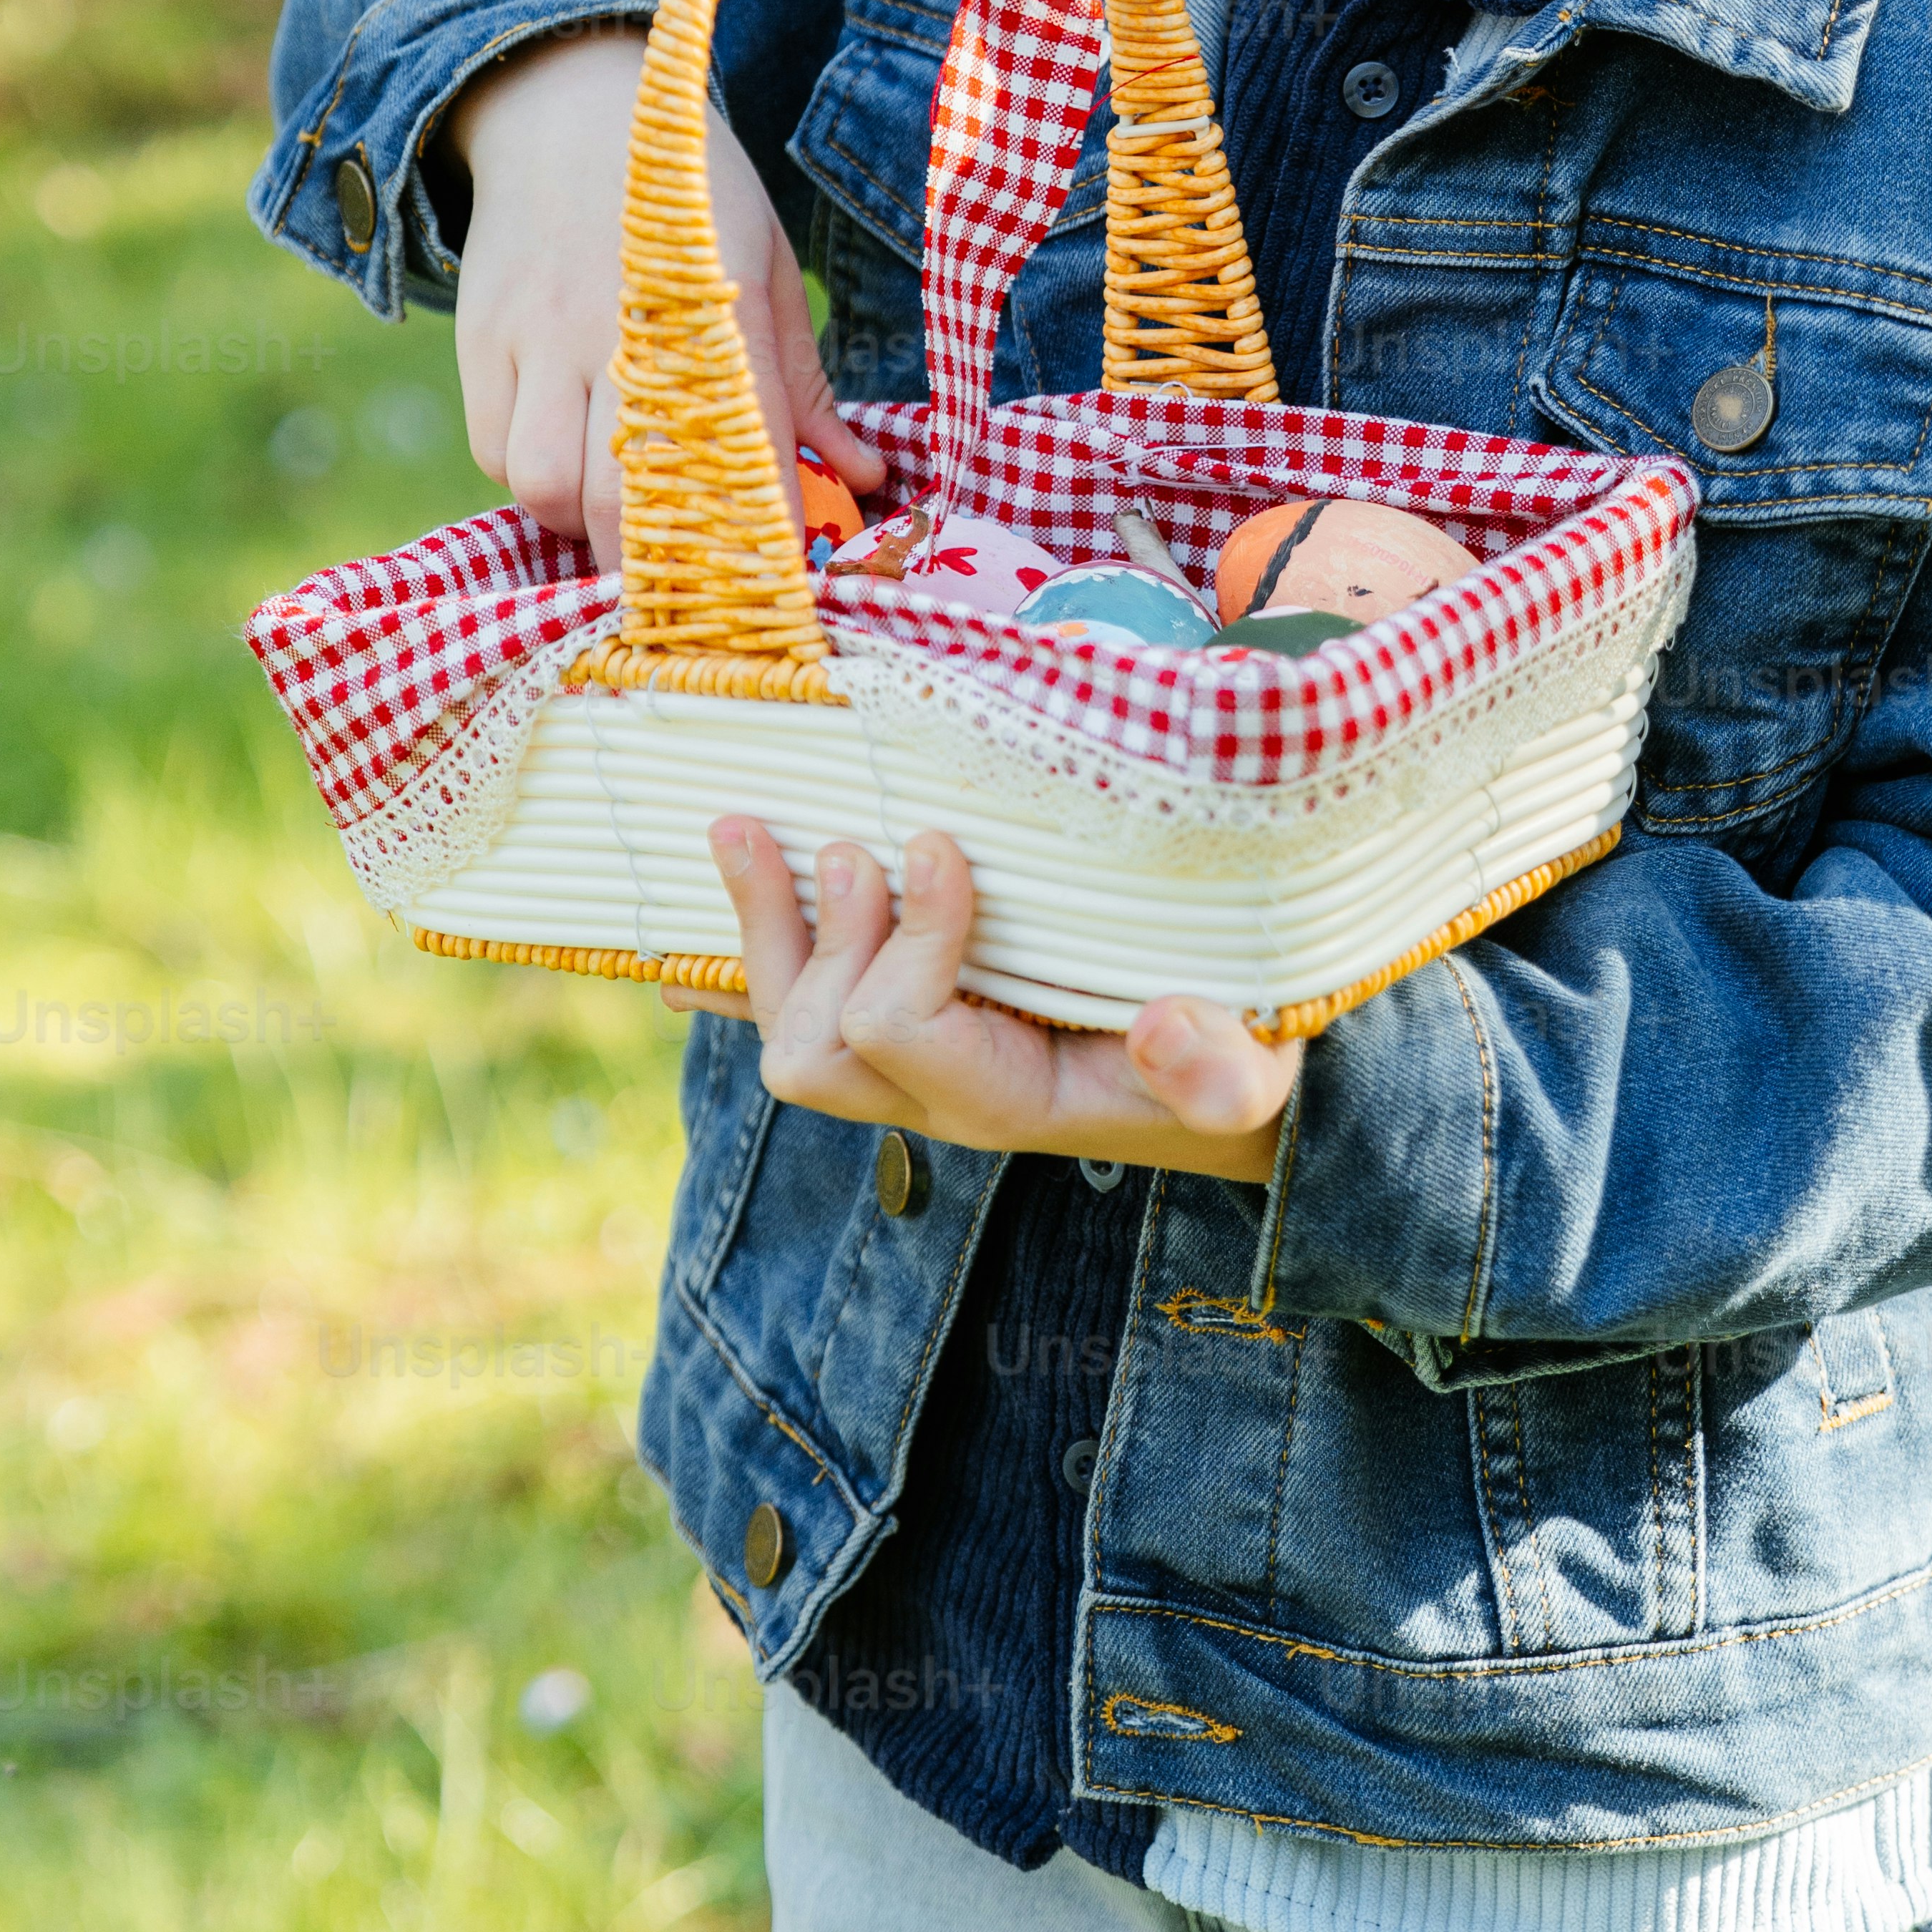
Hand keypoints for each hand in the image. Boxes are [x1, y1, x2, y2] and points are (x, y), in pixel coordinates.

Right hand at [448, 28, 885, 560]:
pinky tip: (565, 463)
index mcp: (713, 304)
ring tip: (615, 517)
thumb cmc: (689, 199)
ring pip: (542, 483)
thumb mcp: (767, 266)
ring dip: (580, 525)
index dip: (758, 527)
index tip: (776, 579)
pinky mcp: (481, 337)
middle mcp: (618, 326)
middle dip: (656, 560)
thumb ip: (805, 384)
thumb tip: (859, 478)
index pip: (739, 446)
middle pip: (621, 489)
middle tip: (686, 584)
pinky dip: (529, 483)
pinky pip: (495, 450)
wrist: (568, 104)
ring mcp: (537, 334)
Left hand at [668, 819, 1298, 1184]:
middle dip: (818, 944)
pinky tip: (680, 960)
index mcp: (1005, 1101)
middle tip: (850, 848)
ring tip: (740, 830)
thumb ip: (1220, 1070)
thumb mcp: (1251, 1070)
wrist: (1219, 1083)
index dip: (907, 940)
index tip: (942, 848)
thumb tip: (1160, 1029)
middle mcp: (936, 1092)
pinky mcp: (902, 1027)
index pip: (901, 1033)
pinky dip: (738, 979)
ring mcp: (908, 1065)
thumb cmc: (1229, 1060)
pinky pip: (794, 1014)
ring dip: (762, 932)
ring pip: (787, 1029)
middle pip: (815, 1051)